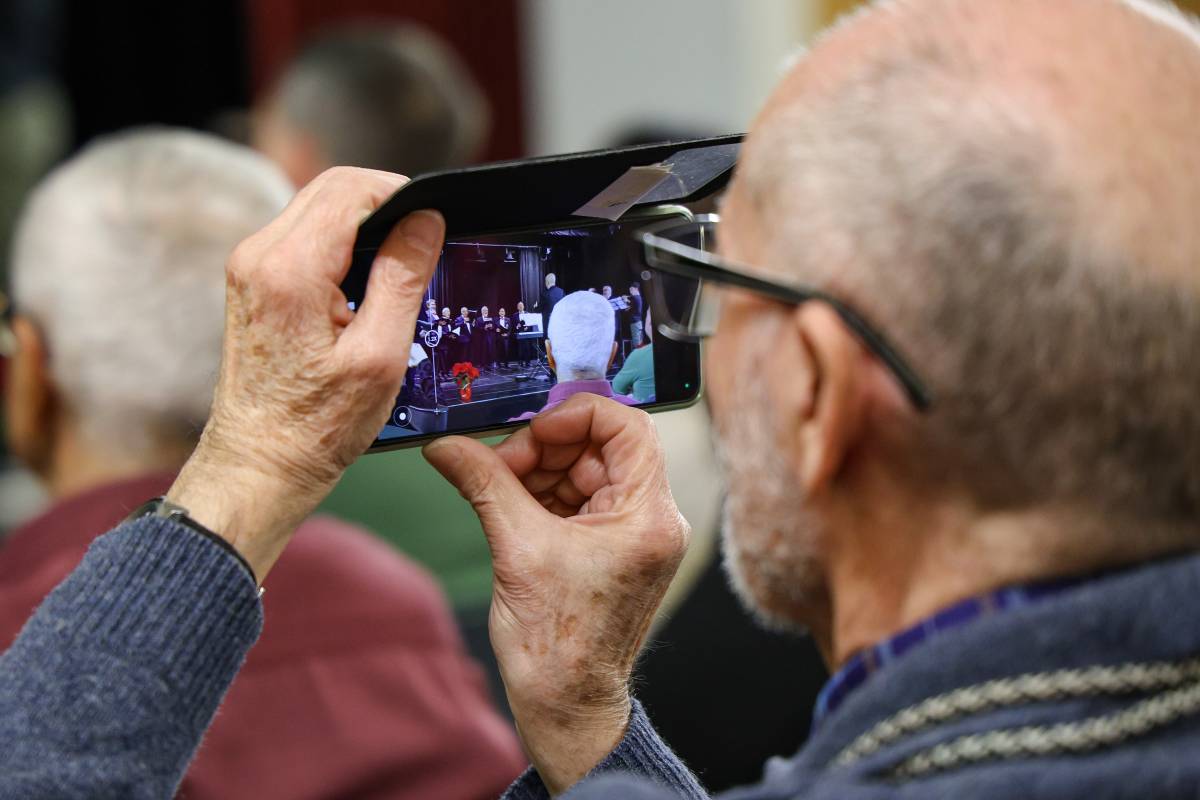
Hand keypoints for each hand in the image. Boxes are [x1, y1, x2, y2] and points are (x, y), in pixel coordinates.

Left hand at [168, 168, 444, 580]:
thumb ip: (402, 279)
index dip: (401, 193)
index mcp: (290, 270)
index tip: (434, 221)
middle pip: (330, 188)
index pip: (351, 190)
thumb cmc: (318, 425)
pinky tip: (365, 276)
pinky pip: (303, 234)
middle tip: (423, 236)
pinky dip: (340, 241)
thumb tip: (425, 222)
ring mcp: (250, 266)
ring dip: (362, 221)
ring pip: (316, 206)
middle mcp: (259, 256)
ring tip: (398, 260)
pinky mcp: (253, 280)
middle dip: (384, 201)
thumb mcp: (380, 356)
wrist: (261, 462)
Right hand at [424, 394, 689, 794]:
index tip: (529, 433)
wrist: (566, 705)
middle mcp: (651, 521)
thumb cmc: (558, 646)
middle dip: (545, 450)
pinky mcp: (611, 549)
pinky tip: (509, 506)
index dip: (574, 418)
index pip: (627, 427)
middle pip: (601, 449)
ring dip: (539, 473)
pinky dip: (543, 496)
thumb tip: (447, 446)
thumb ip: (484, 483)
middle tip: (498, 466)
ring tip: (497, 489)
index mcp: (648, 517)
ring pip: (586, 473)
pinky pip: (579, 501)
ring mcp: (633, 536)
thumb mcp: (516, 548)